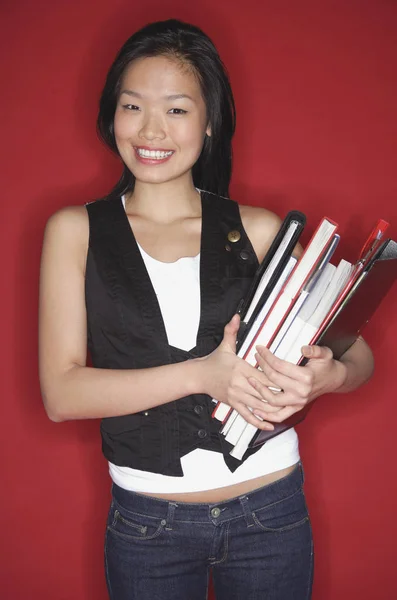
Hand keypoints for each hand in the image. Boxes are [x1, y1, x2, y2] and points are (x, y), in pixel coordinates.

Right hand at [200, 315, 281, 429]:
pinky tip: (270, 424)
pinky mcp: (233, 404)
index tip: (291, 381)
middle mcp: (239, 384)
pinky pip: (247, 415)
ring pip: (258, 405)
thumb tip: (236, 316)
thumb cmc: (213, 361)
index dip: (277, 379)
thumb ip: (231, 330)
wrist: (198, 376)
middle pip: (263, 392)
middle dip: (279, 396)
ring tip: (288, 410)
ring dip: (273, 409)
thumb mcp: (224, 345)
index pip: (263, 375)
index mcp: (240, 369)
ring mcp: (236, 396)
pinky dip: (259, 421)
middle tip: (296, 398)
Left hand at [248, 344, 347, 422]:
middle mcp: (301, 392)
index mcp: (306, 377)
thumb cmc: (327, 365)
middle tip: (256, 357)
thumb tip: (304, 348)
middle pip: (273, 379)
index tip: (259, 349)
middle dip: (262, 366)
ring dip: (260, 391)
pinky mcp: (296, 408)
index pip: (279, 366)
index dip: (267, 356)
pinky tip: (256, 409)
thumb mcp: (325, 353)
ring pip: (273, 400)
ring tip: (250, 380)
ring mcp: (298, 402)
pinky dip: (267, 415)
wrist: (334, 380)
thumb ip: (315, 350)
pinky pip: (279, 415)